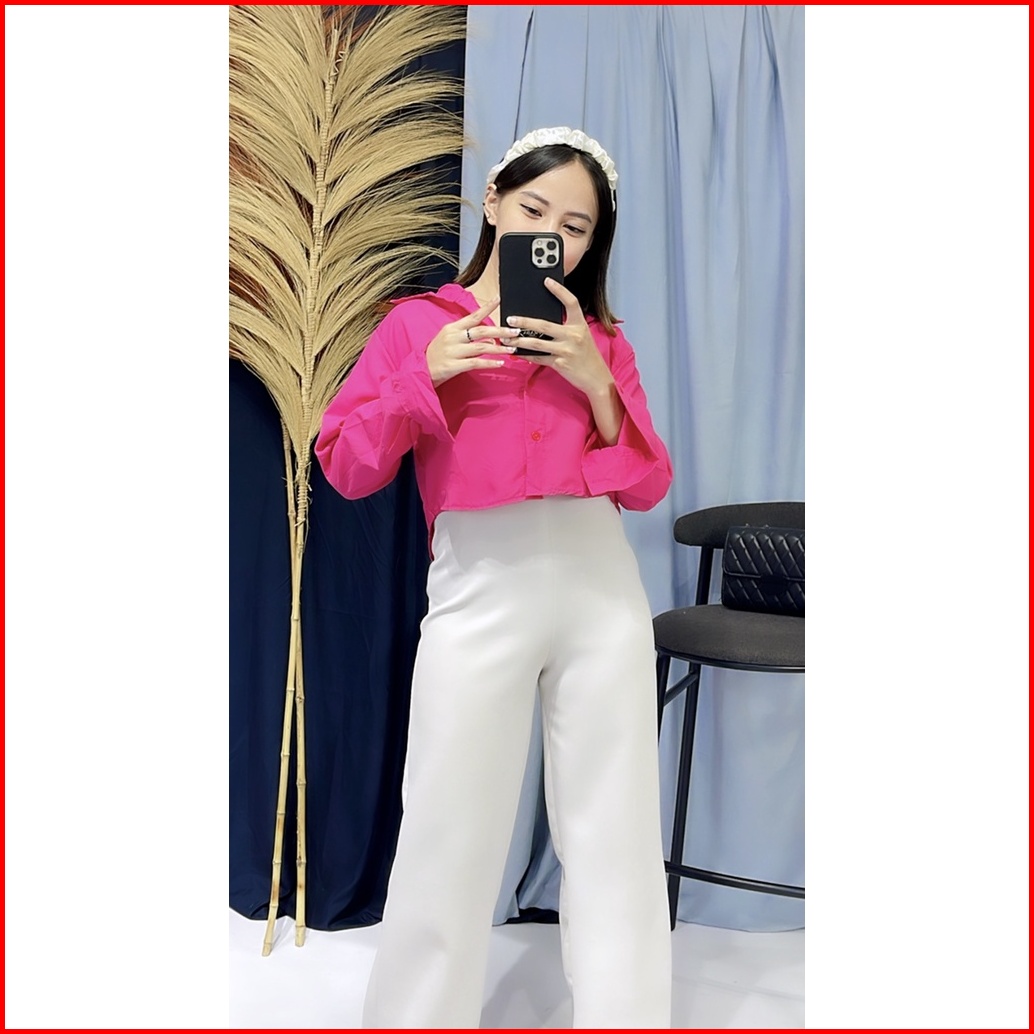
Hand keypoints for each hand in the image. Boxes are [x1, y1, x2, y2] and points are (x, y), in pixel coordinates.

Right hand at [426, 297, 519, 386]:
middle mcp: (452, 338)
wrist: (420, 372)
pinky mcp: (452, 366)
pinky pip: (475, 363)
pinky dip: (489, 363)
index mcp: (451, 328)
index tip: (499, 299)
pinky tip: (500, 363)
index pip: (472, 316)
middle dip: (500, 331)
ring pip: (481, 347)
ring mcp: (452, 352)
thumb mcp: (450, 341)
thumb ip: (469, 338)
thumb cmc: (436, 355)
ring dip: (499, 348)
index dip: (486, 307)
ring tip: (512, 349)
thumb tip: (490, 338)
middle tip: (515, 331)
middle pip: (480, 331)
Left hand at [505, 279, 614, 397]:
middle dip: (524, 322)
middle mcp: (574, 335)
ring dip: (519, 341)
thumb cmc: (587, 356)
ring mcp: (566, 350)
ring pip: (537, 343)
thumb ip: (566, 327)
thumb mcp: (581, 336)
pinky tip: (517, 353)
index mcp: (580, 325)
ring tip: (507, 339)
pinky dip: (526, 356)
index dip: (559, 290)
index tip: (547, 281)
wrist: (597, 378)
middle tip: (510, 319)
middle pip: (544, 325)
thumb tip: (541, 323)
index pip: (571, 302)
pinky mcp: (560, 364)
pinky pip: (539, 358)